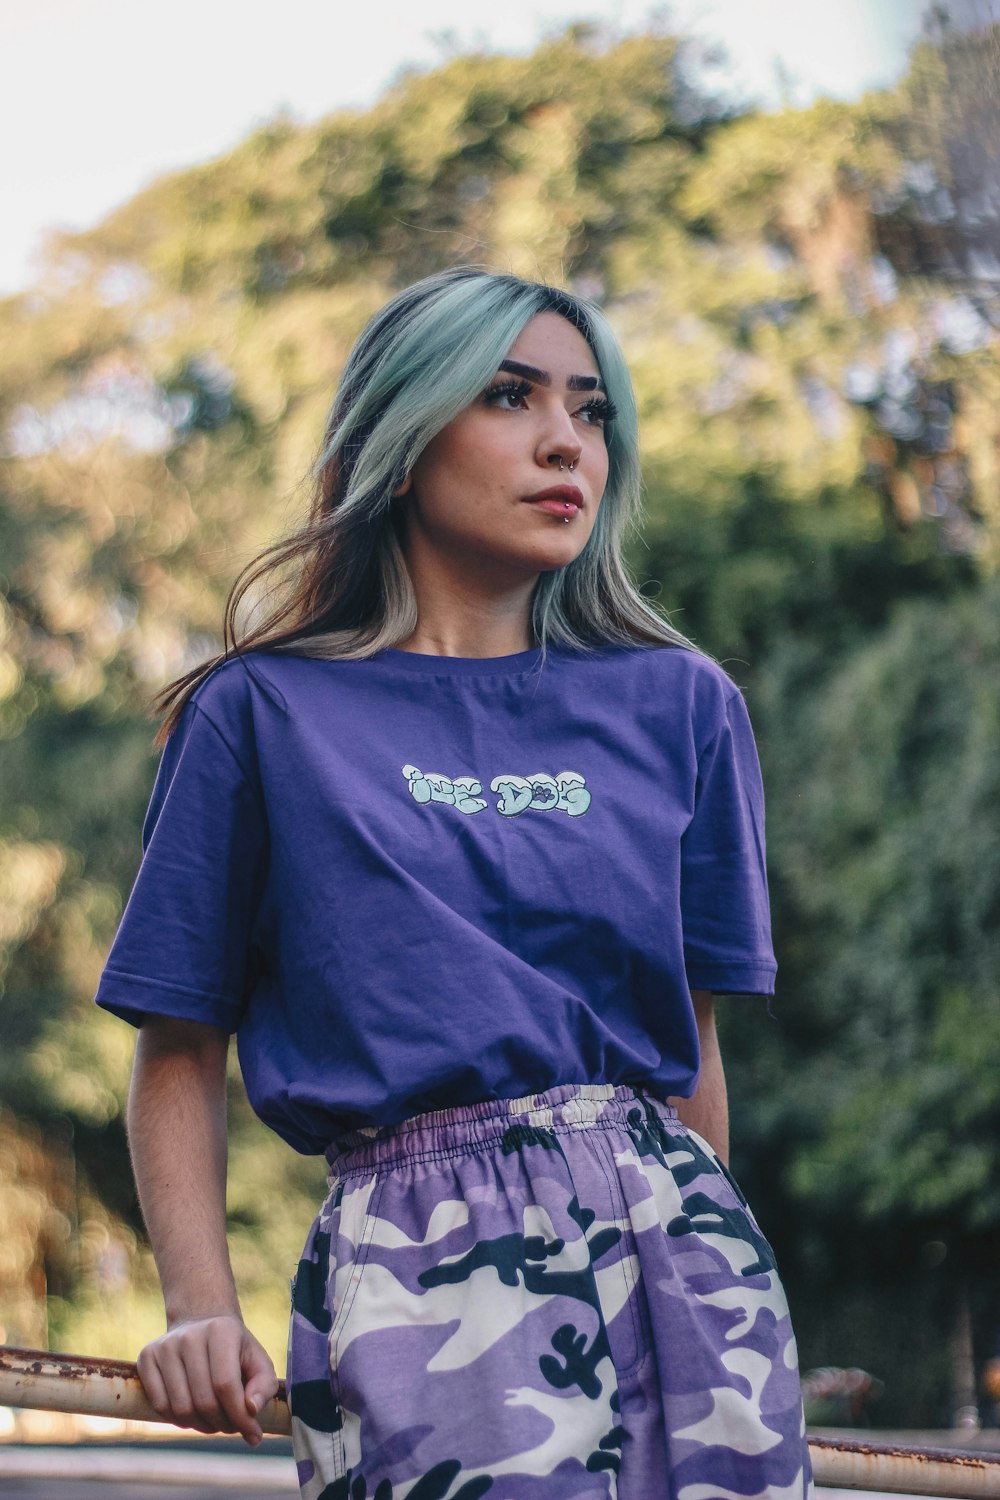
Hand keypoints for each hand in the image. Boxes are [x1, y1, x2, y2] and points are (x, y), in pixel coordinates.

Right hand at [137, 1314, 277, 1445]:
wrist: (201, 1323)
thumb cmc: (234, 1350)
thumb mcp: (258, 1361)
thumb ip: (264, 1385)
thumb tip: (250, 1409)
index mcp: (221, 1330)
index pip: (226, 1386)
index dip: (240, 1417)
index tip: (253, 1435)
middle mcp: (189, 1335)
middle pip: (203, 1401)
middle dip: (222, 1424)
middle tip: (232, 1427)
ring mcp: (164, 1346)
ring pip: (181, 1408)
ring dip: (201, 1426)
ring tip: (215, 1421)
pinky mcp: (146, 1357)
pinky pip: (160, 1406)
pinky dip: (179, 1420)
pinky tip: (193, 1414)